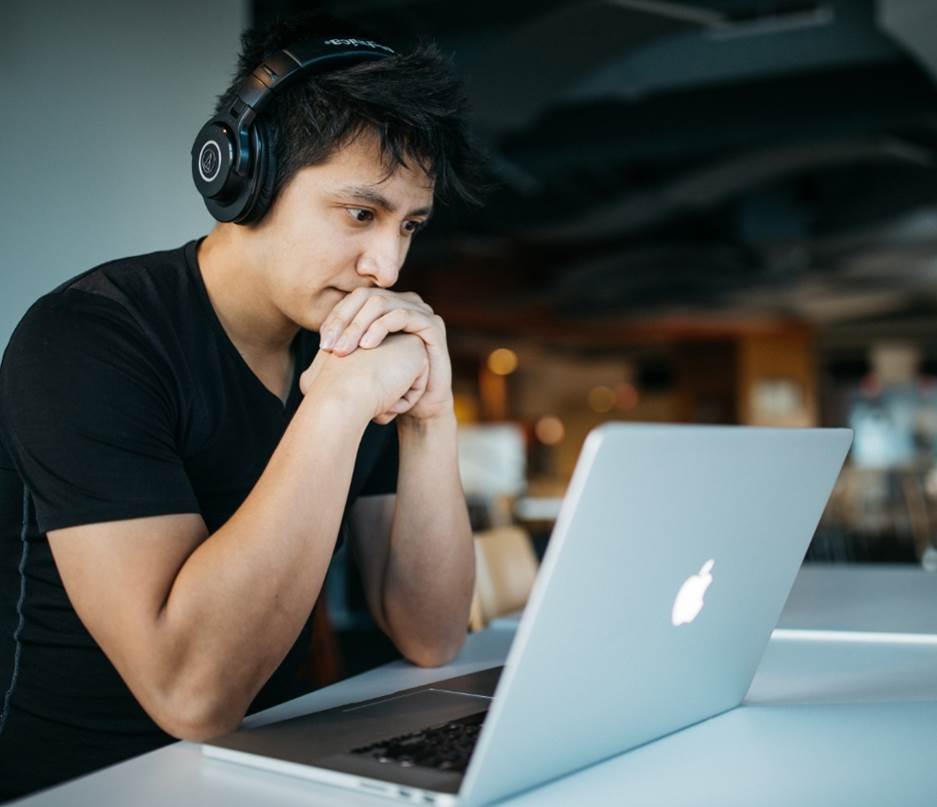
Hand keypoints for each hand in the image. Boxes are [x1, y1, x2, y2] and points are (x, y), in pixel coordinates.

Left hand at [318, 288, 452, 421]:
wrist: (419, 407)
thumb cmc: (388, 386)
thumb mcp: (361, 363)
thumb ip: (344, 346)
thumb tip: (318, 342)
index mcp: (387, 307)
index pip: (354, 299)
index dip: (336, 318)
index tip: (322, 345)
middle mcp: (404, 303)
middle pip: (366, 297)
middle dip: (344, 322)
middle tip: (330, 348)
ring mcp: (420, 311)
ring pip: (381, 303)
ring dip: (358, 326)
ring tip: (344, 350)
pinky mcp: (433, 324)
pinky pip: (402, 315)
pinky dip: (381, 328)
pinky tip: (367, 346)